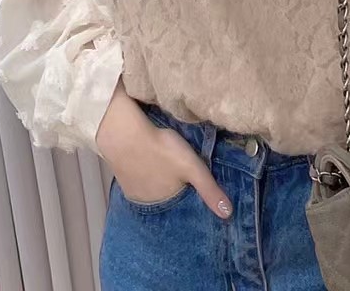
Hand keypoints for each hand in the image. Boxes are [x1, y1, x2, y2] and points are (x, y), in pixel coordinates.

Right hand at [96, 84, 231, 218]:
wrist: (125, 135)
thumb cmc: (162, 150)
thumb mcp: (192, 167)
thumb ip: (209, 190)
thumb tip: (228, 214)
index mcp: (164, 201)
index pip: (180, 202)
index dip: (186, 192)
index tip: (189, 182)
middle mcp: (146, 202)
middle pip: (164, 194)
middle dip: (171, 186)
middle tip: (177, 169)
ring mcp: (131, 188)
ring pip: (150, 185)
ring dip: (156, 177)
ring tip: (163, 163)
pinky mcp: (121, 174)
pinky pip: (136, 176)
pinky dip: (142, 170)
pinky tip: (146, 159)